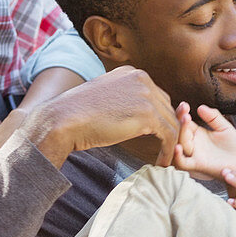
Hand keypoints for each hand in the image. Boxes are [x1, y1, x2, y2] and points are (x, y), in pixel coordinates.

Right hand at [23, 66, 179, 168]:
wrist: (64, 120)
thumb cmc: (77, 114)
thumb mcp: (105, 97)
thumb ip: (123, 100)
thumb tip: (135, 116)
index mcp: (131, 72)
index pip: (155, 95)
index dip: (157, 117)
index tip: (154, 135)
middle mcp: (142, 78)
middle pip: (166, 107)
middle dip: (166, 128)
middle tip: (163, 148)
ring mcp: (146, 94)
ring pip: (171, 121)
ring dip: (171, 142)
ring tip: (163, 159)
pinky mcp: (148, 114)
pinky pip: (169, 134)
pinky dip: (169, 150)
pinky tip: (161, 163)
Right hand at [173, 103, 235, 179]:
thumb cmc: (234, 147)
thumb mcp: (224, 127)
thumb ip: (213, 117)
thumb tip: (200, 107)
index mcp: (197, 133)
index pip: (184, 121)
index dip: (182, 113)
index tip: (184, 104)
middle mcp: (193, 143)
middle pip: (179, 131)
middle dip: (179, 119)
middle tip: (184, 109)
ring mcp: (194, 154)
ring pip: (179, 144)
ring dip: (179, 133)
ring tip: (185, 119)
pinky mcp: (198, 165)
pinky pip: (182, 163)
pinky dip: (177, 156)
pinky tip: (178, 147)